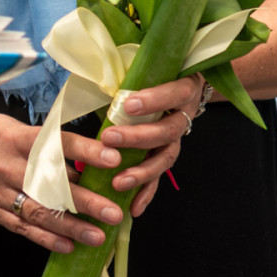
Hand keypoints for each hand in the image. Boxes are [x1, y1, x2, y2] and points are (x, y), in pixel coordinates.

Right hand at [0, 112, 132, 253]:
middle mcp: (5, 166)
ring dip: (71, 226)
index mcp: (10, 137)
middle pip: (50, 186)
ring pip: (39, 212)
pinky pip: (21, 227)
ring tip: (98, 235)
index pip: (53, 142)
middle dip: (85, 200)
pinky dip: (45, 238)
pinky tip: (67, 245)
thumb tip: (75, 158)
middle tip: (114, 209)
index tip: (112, 156)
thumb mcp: (3, 126)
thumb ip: (37, 143)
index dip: (84, 149)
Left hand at [100, 73, 204, 216]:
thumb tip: (93, 69)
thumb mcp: (146, 68)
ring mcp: (177, 139)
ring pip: (165, 158)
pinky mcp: (167, 156)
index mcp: (183, 89)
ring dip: (142, 171)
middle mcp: (184, 116)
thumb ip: (127, 73)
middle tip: (110, 138)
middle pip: (167, 131)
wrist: (181, 84)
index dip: (153, 100)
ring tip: (119, 181)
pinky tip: (134, 207)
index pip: (174, 94)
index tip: (127, 104)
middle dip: (138, 137)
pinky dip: (147, 192)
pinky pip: (160, 178)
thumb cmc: (154, 74)